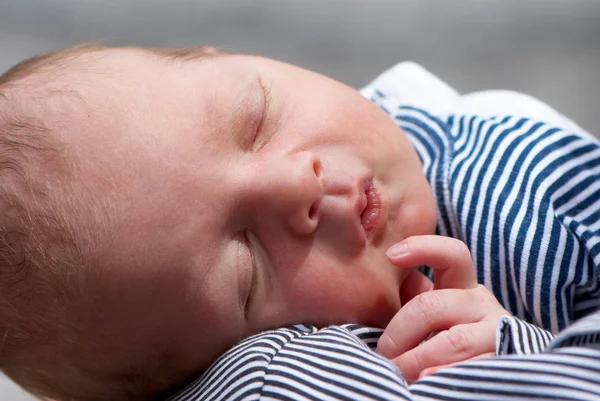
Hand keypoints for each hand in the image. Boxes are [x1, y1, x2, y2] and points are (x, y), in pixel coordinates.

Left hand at [376, 235, 508, 381]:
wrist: (481, 378)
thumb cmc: (441, 339)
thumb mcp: (427, 313)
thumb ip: (410, 295)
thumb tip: (383, 269)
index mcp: (463, 287)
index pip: (452, 254)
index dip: (422, 247)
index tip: (391, 255)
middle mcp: (483, 306)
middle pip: (434, 304)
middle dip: (401, 330)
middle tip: (384, 352)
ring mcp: (496, 336)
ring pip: (454, 341)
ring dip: (417, 358)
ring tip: (397, 370)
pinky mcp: (502, 365)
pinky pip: (471, 369)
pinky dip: (442, 375)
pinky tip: (426, 379)